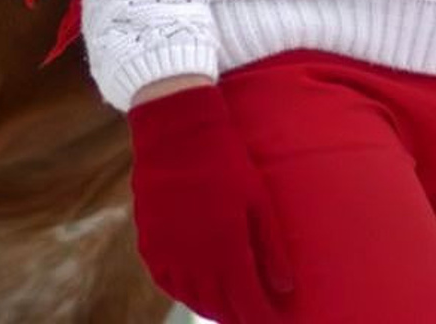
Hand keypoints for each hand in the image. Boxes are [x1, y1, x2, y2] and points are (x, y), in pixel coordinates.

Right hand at [128, 83, 294, 319]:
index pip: (248, 307)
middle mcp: (196, 261)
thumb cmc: (225, 160)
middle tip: (254, 311)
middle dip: (240, 315)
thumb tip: (285, 289)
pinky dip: (185, 291)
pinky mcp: (150, 245)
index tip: (276, 323)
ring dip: (213, 306)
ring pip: (194, 299)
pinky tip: (197, 286)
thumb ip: (272, 249)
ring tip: (229, 304)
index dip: (263, 319)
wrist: (177, 131)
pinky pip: (168, 283)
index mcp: (227, 251)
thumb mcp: (258, 200)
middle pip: (221, 308)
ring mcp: (169, 255)